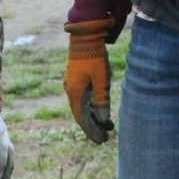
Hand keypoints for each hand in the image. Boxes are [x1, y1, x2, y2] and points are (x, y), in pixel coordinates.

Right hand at [64, 18, 113, 143]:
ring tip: (107, 125)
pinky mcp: (76, 80)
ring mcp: (72, 86)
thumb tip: (103, 119)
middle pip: (81, 116)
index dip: (92, 131)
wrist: (85, 37)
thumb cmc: (94, 57)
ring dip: (94, 118)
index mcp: (76, 94)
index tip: (101, 141)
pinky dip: (91, 108)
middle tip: (105, 138)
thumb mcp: (102, 79)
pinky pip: (82, 99)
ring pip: (82, 108)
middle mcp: (71, 92)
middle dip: (93, 127)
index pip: (83, 119)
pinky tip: (100, 110)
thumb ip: (102, 100)